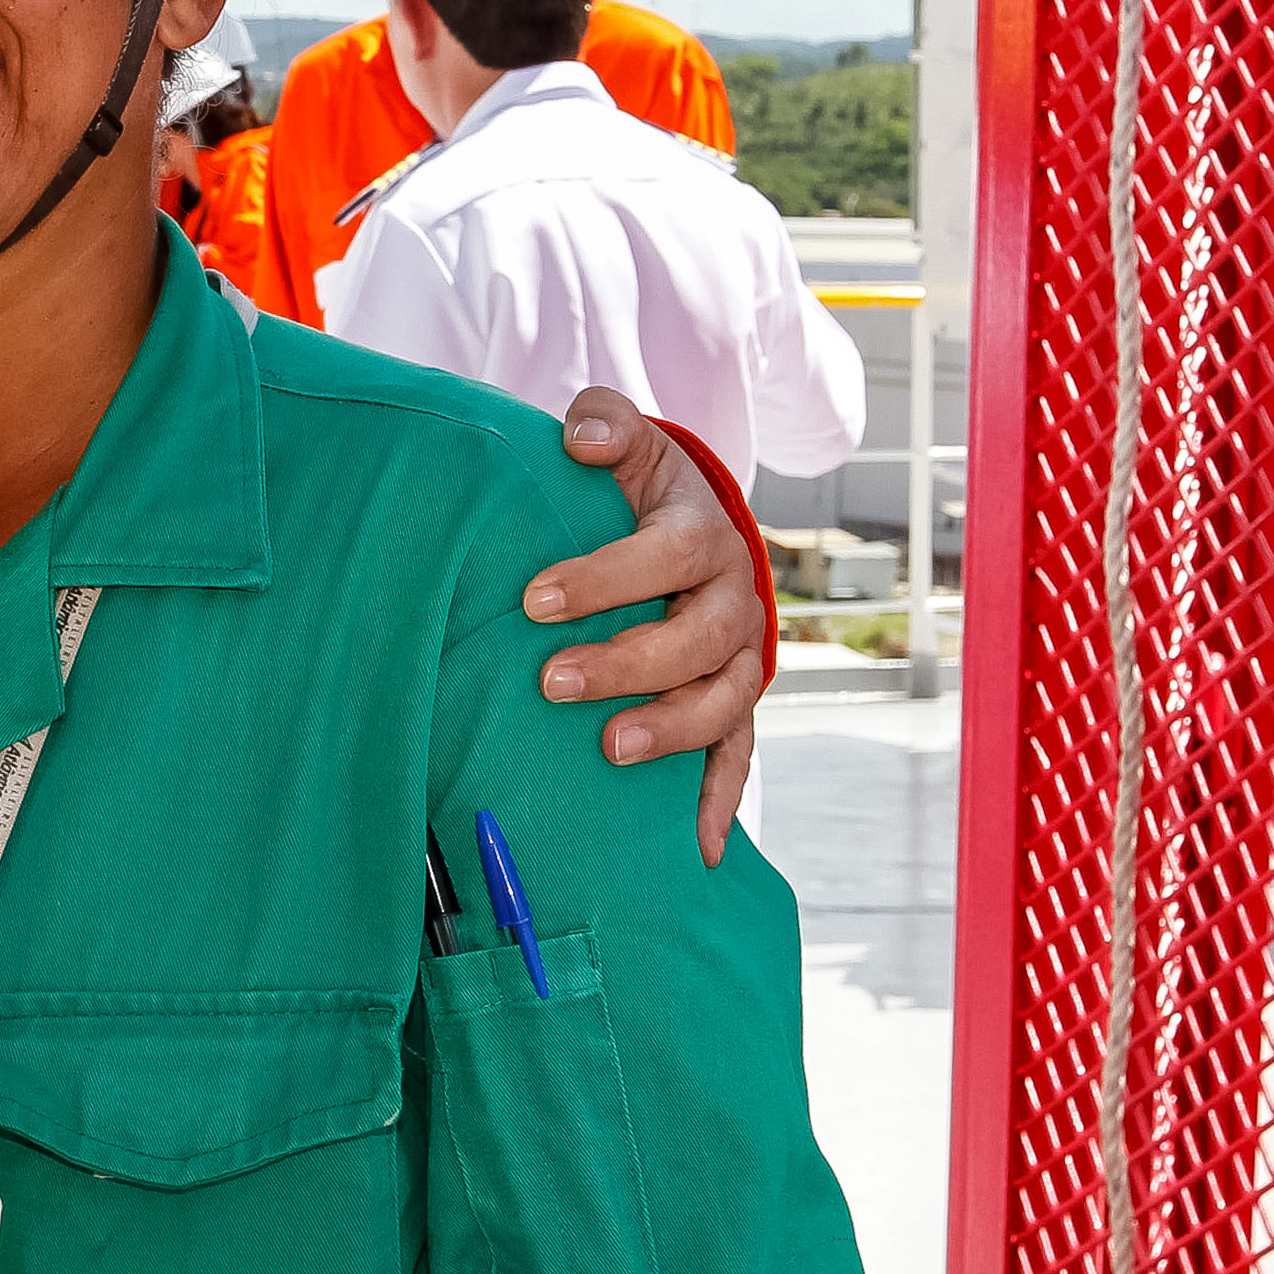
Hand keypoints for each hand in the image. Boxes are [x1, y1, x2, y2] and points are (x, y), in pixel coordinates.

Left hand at [519, 388, 765, 866]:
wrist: (684, 527)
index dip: (605, 578)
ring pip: (723, 702)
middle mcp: (733, 601)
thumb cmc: (636, 490)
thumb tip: (580, 438)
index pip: (665, 556)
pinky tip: (695, 848)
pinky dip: (718, 801)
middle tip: (552, 680)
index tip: (534, 600)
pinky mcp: (732, 705)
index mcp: (702, 535)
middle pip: (696, 639)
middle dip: (627, 663)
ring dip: (671, 730)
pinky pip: (737, 757)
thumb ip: (603, 426)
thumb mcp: (626, 445)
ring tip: (610, 750)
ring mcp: (738, 660)